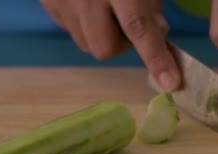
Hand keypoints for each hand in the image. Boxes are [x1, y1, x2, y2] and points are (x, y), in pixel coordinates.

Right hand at [40, 0, 180, 91]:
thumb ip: (152, 5)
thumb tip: (160, 33)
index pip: (138, 26)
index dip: (156, 57)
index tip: (170, 82)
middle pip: (104, 47)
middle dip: (122, 44)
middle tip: (129, 25)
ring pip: (86, 43)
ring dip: (103, 35)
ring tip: (107, 9)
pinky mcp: (47, 2)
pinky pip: (70, 29)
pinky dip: (85, 24)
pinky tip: (89, 3)